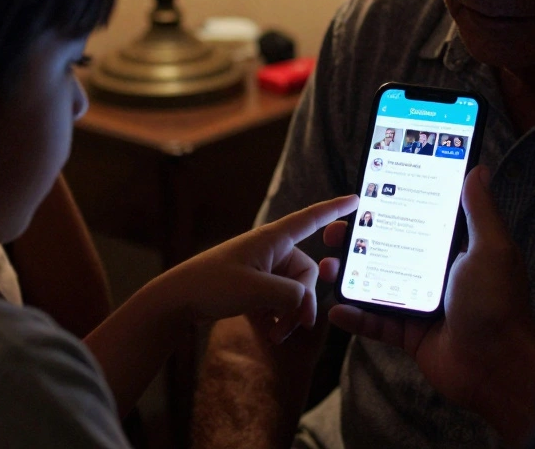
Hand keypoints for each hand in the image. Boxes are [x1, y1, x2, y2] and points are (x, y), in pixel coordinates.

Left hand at [158, 194, 357, 343]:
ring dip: (289, 316)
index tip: (358, 199)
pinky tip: (269, 332)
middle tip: (291, 327)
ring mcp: (264, 268)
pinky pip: (281, 300)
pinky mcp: (256, 285)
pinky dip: (279, 317)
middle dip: (302, 303)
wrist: (177, 300)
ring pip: (295, 292)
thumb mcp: (257, 291)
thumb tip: (305, 304)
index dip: (335, 209)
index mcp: (272, 238)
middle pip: (307, 274)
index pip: (311, 219)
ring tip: (275, 334)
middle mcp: (271, 250)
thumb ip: (292, 295)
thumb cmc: (213, 286)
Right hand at [317, 168, 534, 441]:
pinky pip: (377, 324)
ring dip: (350, 275)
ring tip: (327, 266)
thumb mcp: (492, 249)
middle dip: (359, 240)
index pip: (417, 220)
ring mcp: (421, 304)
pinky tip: (335, 308)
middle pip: (389, 249)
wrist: (498, 368)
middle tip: (335, 231)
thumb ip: (480, 210)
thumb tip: (477, 168)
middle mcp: (435, 274)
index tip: (364, 196)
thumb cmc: (499, 305)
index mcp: (455, 250)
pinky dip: (355, 317)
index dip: (391, 207)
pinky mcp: (411, 334)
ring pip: (376, 284)